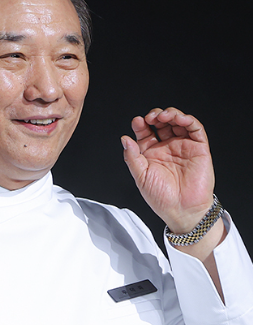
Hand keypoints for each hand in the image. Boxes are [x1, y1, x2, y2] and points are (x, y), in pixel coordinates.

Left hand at [121, 107, 214, 233]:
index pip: (145, 132)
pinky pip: (195, 129)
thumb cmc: (161, 197)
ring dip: (171, 114)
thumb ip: (132, 157)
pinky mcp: (199, 148)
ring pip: (178, 122)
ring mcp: (183, 146)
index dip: (141, 124)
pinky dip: (188, 120)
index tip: (137, 121)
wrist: (182, 211)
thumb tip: (124, 139)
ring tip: (163, 116)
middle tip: (151, 118)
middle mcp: (166, 147)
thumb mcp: (141, 176)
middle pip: (161, 123)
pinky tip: (179, 119)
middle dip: (155, 116)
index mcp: (151, 153)